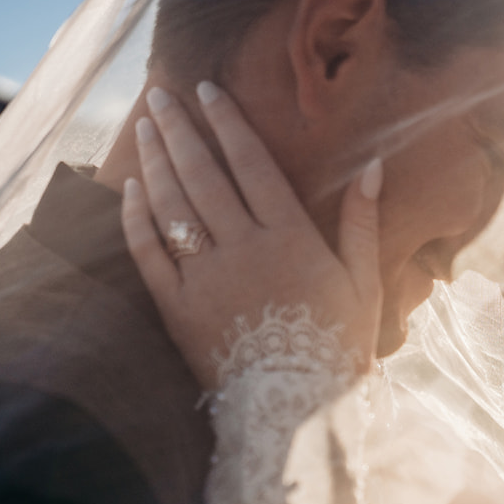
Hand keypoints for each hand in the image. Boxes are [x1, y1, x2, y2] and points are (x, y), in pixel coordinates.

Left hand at [120, 82, 382, 391]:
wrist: (295, 413)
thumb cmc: (338, 349)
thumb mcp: (364, 284)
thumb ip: (363, 222)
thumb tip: (373, 165)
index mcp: (291, 237)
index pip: (252, 164)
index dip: (227, 123)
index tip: (208, 90)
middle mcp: (243, 248)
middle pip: (203, 175)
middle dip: (180, 129)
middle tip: (161, 94)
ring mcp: (205, 278)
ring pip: (173, 205)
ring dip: (156, 162)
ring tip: (145, 127)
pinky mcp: (177, 308)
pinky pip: (149, 253)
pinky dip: (136, 218)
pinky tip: (130, 189)